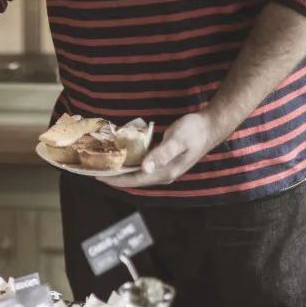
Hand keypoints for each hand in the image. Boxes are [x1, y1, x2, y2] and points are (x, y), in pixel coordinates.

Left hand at [101, 112, 224, 188]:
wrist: (210, 126)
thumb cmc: (194, 131)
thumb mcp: (177, 140)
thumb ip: (161, 154)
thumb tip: (144, 168)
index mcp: (165, 173)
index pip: (134, 180)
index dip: (116, 180)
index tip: (98, 176)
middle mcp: (163, 175)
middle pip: (134, 180)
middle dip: (115, 177)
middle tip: (95, 171)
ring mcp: (164, 170)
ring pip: (137, 175)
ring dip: (121, 172)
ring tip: (104, 166)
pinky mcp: (164, 163)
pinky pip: (142, 167)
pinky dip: (130, 164)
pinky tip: (121, 158)